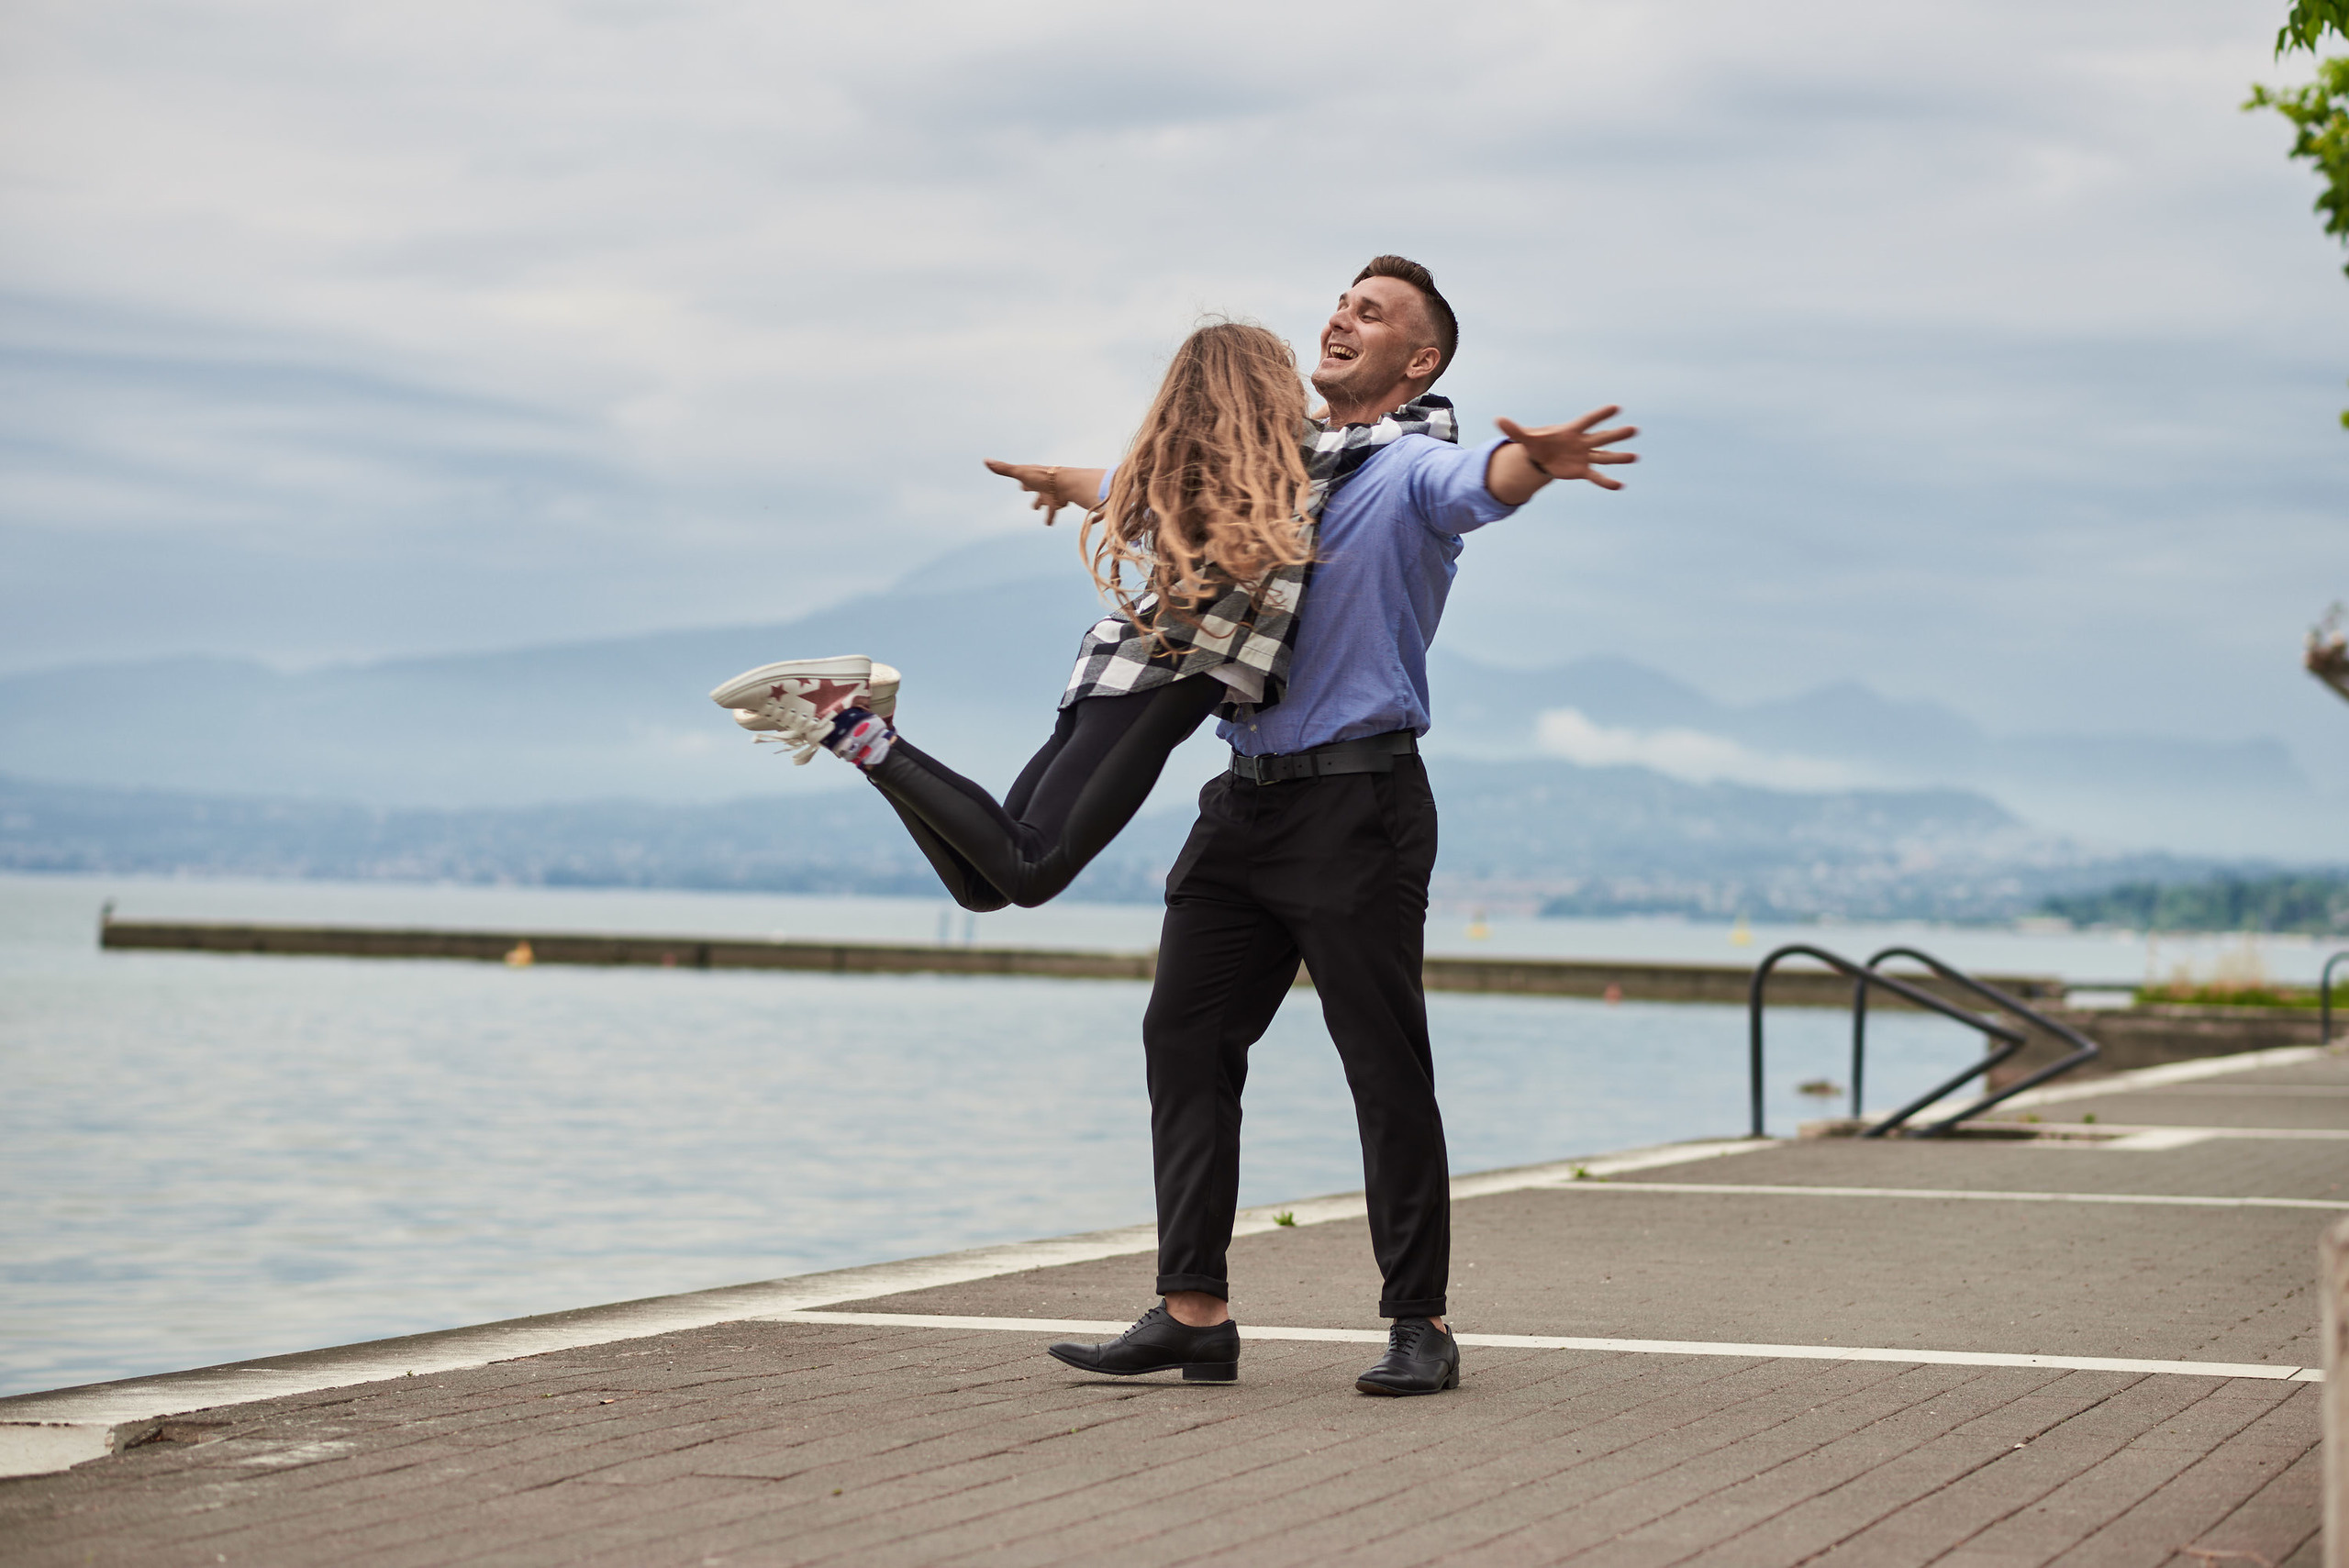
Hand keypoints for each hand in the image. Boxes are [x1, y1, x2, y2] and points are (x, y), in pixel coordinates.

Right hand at [985, 459, 1072, 525]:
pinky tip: (1049, 524)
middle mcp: (1042, 484)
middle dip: (1032, 490)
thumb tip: (985, 460)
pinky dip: (1050, 518)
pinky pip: (1054, 511)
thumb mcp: (1020, 473)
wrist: (1067, 484)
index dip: (1021, 479)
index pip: (1024, 477)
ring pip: (1045, 500)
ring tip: (1038, 510)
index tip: (1020, 482)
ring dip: (1042, 504)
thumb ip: (1004, 469)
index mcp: (1032, 477)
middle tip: (1028, 493)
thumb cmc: (1042, 477)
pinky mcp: (1059, 502)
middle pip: (1036, 488)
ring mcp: (1051, 493)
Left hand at [1494, 409, 1638, 490]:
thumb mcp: (1525, 437)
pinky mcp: (1582, 470)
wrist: (1541, 456)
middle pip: (1601, 438)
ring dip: (1619, 457)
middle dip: (1616, 435)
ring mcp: (1585, 456)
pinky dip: (1607, 482)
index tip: (1616, 407)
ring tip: (1635, 457)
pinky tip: (1620, 486)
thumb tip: (1497, 419)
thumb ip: (1514, 429)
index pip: (1588, 421)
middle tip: (1634, 430)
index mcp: (1571, 431)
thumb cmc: (1537, 442)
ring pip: (1604, 456)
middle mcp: (1582, 442)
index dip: (1600, 415)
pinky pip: (1597, 476)